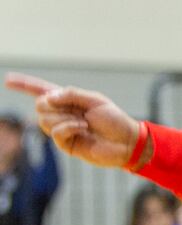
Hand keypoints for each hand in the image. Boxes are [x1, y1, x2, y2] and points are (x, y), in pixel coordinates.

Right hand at [5, 72, 139, 167]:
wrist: (126, 141)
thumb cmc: (114, 120)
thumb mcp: (95, 100)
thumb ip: (71, 94)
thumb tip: (47, 97)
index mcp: (69, 100)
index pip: (42, 90)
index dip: (24, 85)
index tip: (8, 80)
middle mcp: (62, 114)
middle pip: (40, 105)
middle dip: (55, 105)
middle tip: (77, 111)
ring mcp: (63, 129)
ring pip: (45, 119)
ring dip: (66, 118)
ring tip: (84, 122)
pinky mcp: (66, 144)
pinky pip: (55, 132)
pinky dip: (69, 127)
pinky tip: (83, 129)